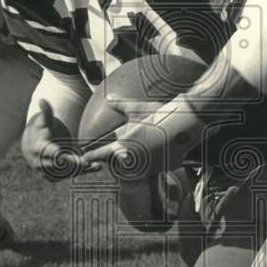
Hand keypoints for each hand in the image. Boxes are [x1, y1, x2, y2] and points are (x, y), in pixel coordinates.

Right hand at [21, 100, 94, 179]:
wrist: (31, 146)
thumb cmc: (40, 130)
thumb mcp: (43, 121)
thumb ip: (45, 112)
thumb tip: (42, 100)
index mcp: (39, 149)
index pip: (50, 155)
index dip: (60, 156)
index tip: (70, 156)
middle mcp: (42, 163)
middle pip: (60, 166)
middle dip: (75, 165)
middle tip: (91, 162)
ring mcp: (48, 171)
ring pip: (66, 173)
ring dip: (82, 171)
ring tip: (98, 165)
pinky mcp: (55, 176)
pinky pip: (69, 176)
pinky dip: (82, 173)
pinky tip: (96, 167)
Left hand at [80, 98, 200, 180]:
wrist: (182, 125)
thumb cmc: (157, 115)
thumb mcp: (136, 109)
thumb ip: (120, 105)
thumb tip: (109, 97)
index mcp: (122, 147)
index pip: (100, 155)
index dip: (91, 156)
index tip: (84, 158)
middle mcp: (133, 161)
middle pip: (120, 163)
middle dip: (121, 156)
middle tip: (130, 144)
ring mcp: (149, 168)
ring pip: (138, 167)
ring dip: (138, 160)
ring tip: (147, 146)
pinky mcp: (163, 169)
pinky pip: (157, 167)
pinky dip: (157, 160)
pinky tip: (163, 147)